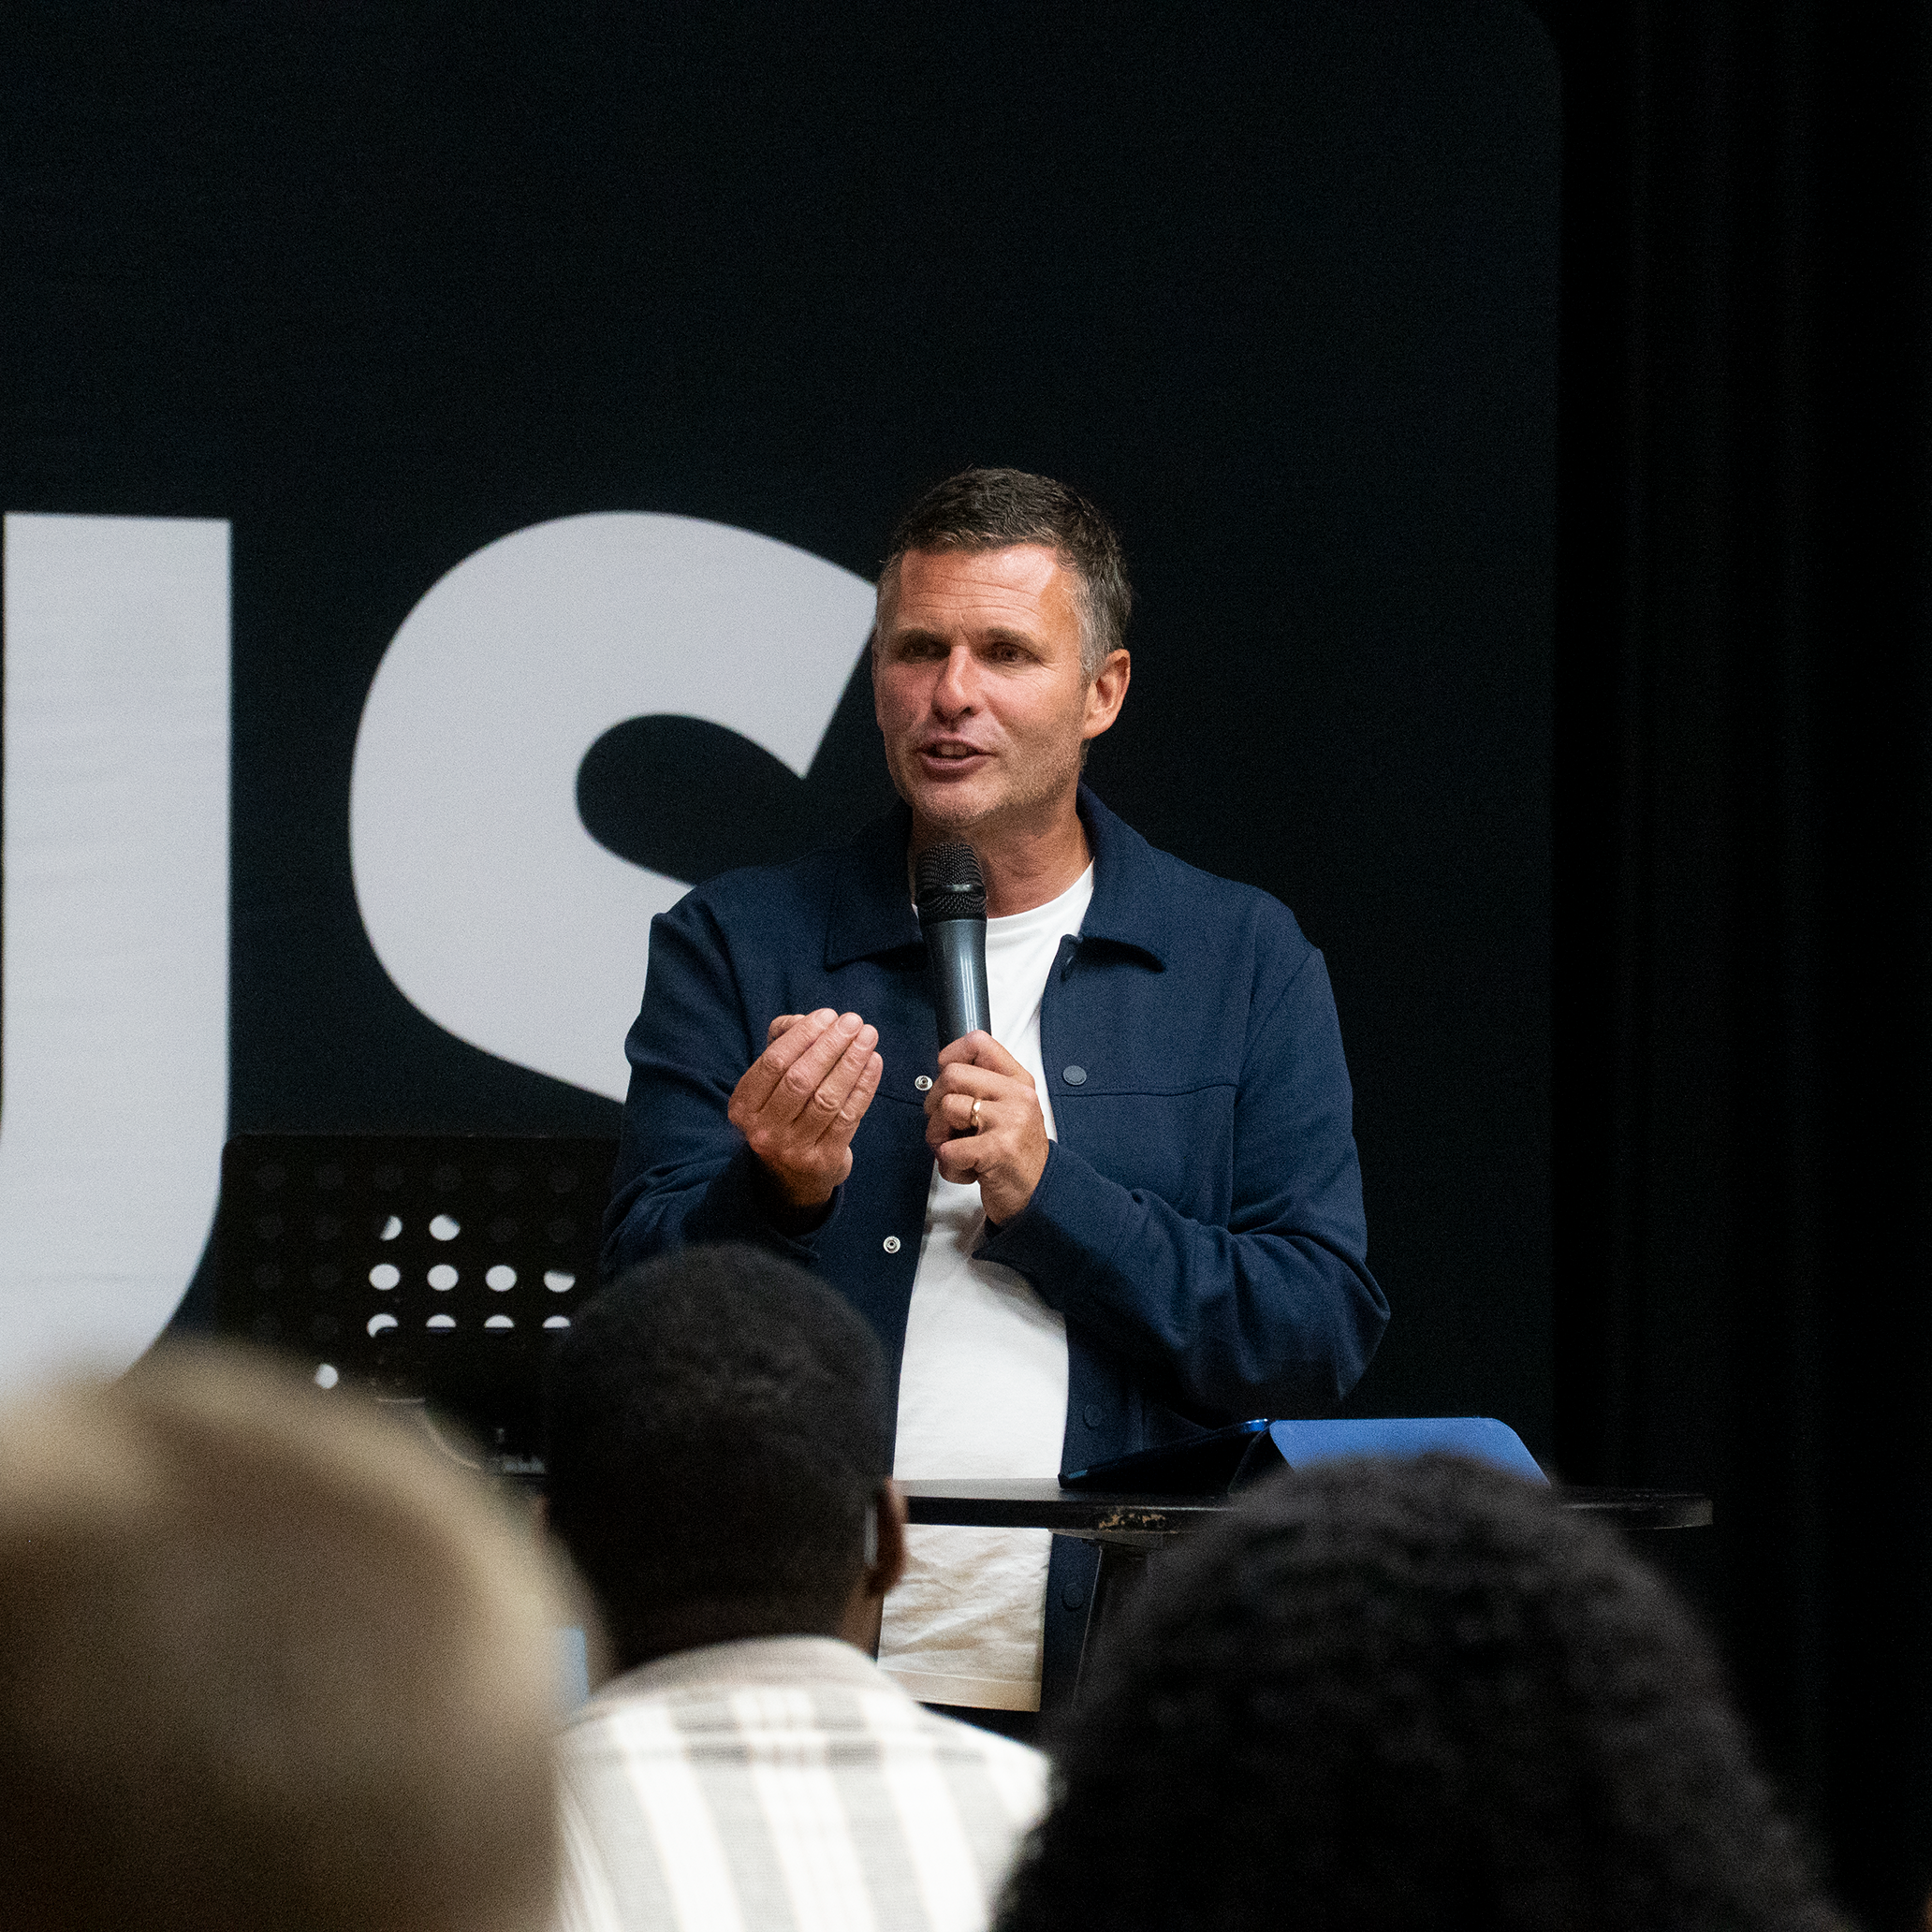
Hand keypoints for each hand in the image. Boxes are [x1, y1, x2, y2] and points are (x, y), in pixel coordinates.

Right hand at [729, 1009, 882, 1208]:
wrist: (793, 1176)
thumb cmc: (785, 1114)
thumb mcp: (771, 1084)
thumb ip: (783, 1044)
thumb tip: (808, 1020)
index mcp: (743, 1106)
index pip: (773, 1062)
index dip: (803, 1035)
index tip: (828, 1016)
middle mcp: (763, 1130)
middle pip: (801, 1079)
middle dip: (830, 1045)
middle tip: (853, 1022)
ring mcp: (793, 1149)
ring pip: (827, 1097)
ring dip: (851, 1062)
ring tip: (868, 1037)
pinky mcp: (823, 1159)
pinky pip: (848, 1116)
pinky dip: (864, 1086)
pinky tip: (873, 1062)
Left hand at [923, 1030, 1048, 1224]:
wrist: (1040, 1193)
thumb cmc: (1017, 1154)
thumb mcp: (1011, 1109)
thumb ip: (985, 1086)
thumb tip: (943, 1070)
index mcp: (1018, 1082)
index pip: (979, 1042)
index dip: (950, 1056)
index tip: (946, 1078)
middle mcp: (1017, 1097)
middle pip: (952, 1074)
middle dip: (935, 1103)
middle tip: (946, 1125)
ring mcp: (1009, 1122)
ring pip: (945, 1108)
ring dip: (938, 1136)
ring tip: (957, 1151)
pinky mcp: (997, 1150)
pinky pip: (948, 1149)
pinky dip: (948, 1166)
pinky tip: (967, 1170)